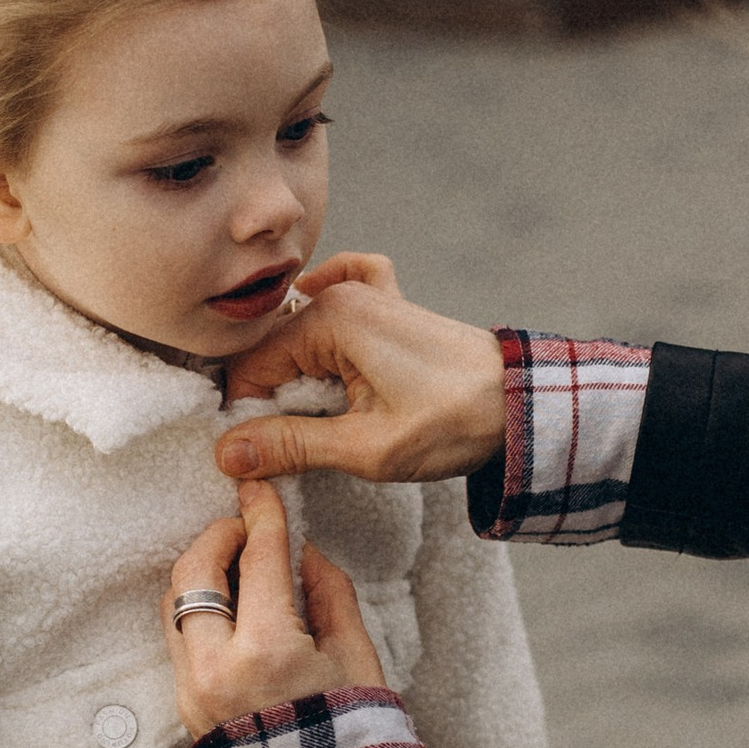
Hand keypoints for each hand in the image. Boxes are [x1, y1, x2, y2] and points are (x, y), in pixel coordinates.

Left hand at [167, 481, 389, 731]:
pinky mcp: (184, 705)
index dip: (262, 515)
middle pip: (194, 571)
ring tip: (236, 567)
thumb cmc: (350, 735)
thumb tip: (302, 553)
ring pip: (174, 603)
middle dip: (218, 537)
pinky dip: (199, 611)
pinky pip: (179, 639)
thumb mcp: (357, 657)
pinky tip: (230, 607)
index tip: (261, 491)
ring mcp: (193, 689)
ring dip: (201, 574)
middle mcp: (217, 666)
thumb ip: (329, 593)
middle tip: (244, 526)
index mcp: (268, 650)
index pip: (259, 559)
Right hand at [216, 258, 507, 484]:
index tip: (264, 458)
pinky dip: (324, 313)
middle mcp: (342, 295)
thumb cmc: (454, 422)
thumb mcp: (366, 447)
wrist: (520, 405)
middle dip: (274, 399)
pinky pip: (339, 288)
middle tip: (302, 447)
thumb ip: (292, 446)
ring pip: (298, 335)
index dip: (250, 418)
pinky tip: (321, 338)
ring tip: (329, 420)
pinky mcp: (387, 307)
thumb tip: (228, 453)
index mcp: (330, 319)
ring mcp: (366, 295)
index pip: (250, 368)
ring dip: (300, 378)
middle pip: (271, 351)